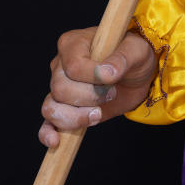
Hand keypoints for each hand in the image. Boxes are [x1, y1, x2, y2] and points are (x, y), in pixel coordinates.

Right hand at [38, 26, 157, 148]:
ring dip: (76, 117)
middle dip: (89, 98)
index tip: (112, 79)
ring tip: (97, 113)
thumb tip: (106, 73)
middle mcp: (61, 65)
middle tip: (111, 93)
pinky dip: (48, 133)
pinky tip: (56, 141)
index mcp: (74, 44)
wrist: (137, 75)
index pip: (73, 67)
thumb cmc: (134, 55)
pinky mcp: (65, 108)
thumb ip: (122, 59)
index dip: (92, 79)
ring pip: (51, 107)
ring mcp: (59, 87)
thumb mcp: (136, 51)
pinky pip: (47, 123)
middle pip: (61, 89)